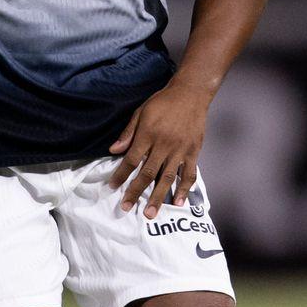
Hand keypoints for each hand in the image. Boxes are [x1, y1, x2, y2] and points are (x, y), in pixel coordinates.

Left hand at [107, 77, 213, 218]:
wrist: (191, 93)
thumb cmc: (162, 102)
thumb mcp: (140, 112)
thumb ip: (128, 133)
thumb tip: (112, 150)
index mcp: (148, 134)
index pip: (131, 160)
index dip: (121, 174)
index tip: (112, 187)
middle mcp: (164, 144)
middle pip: (147, 173)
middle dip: (135, 192)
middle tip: (126, 208)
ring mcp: (180, 150)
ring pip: (167, 178)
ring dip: (158, 197)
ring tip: (150, 213)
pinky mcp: (194, 151)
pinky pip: (189, 174)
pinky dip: (184, 189)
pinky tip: (178, 202)